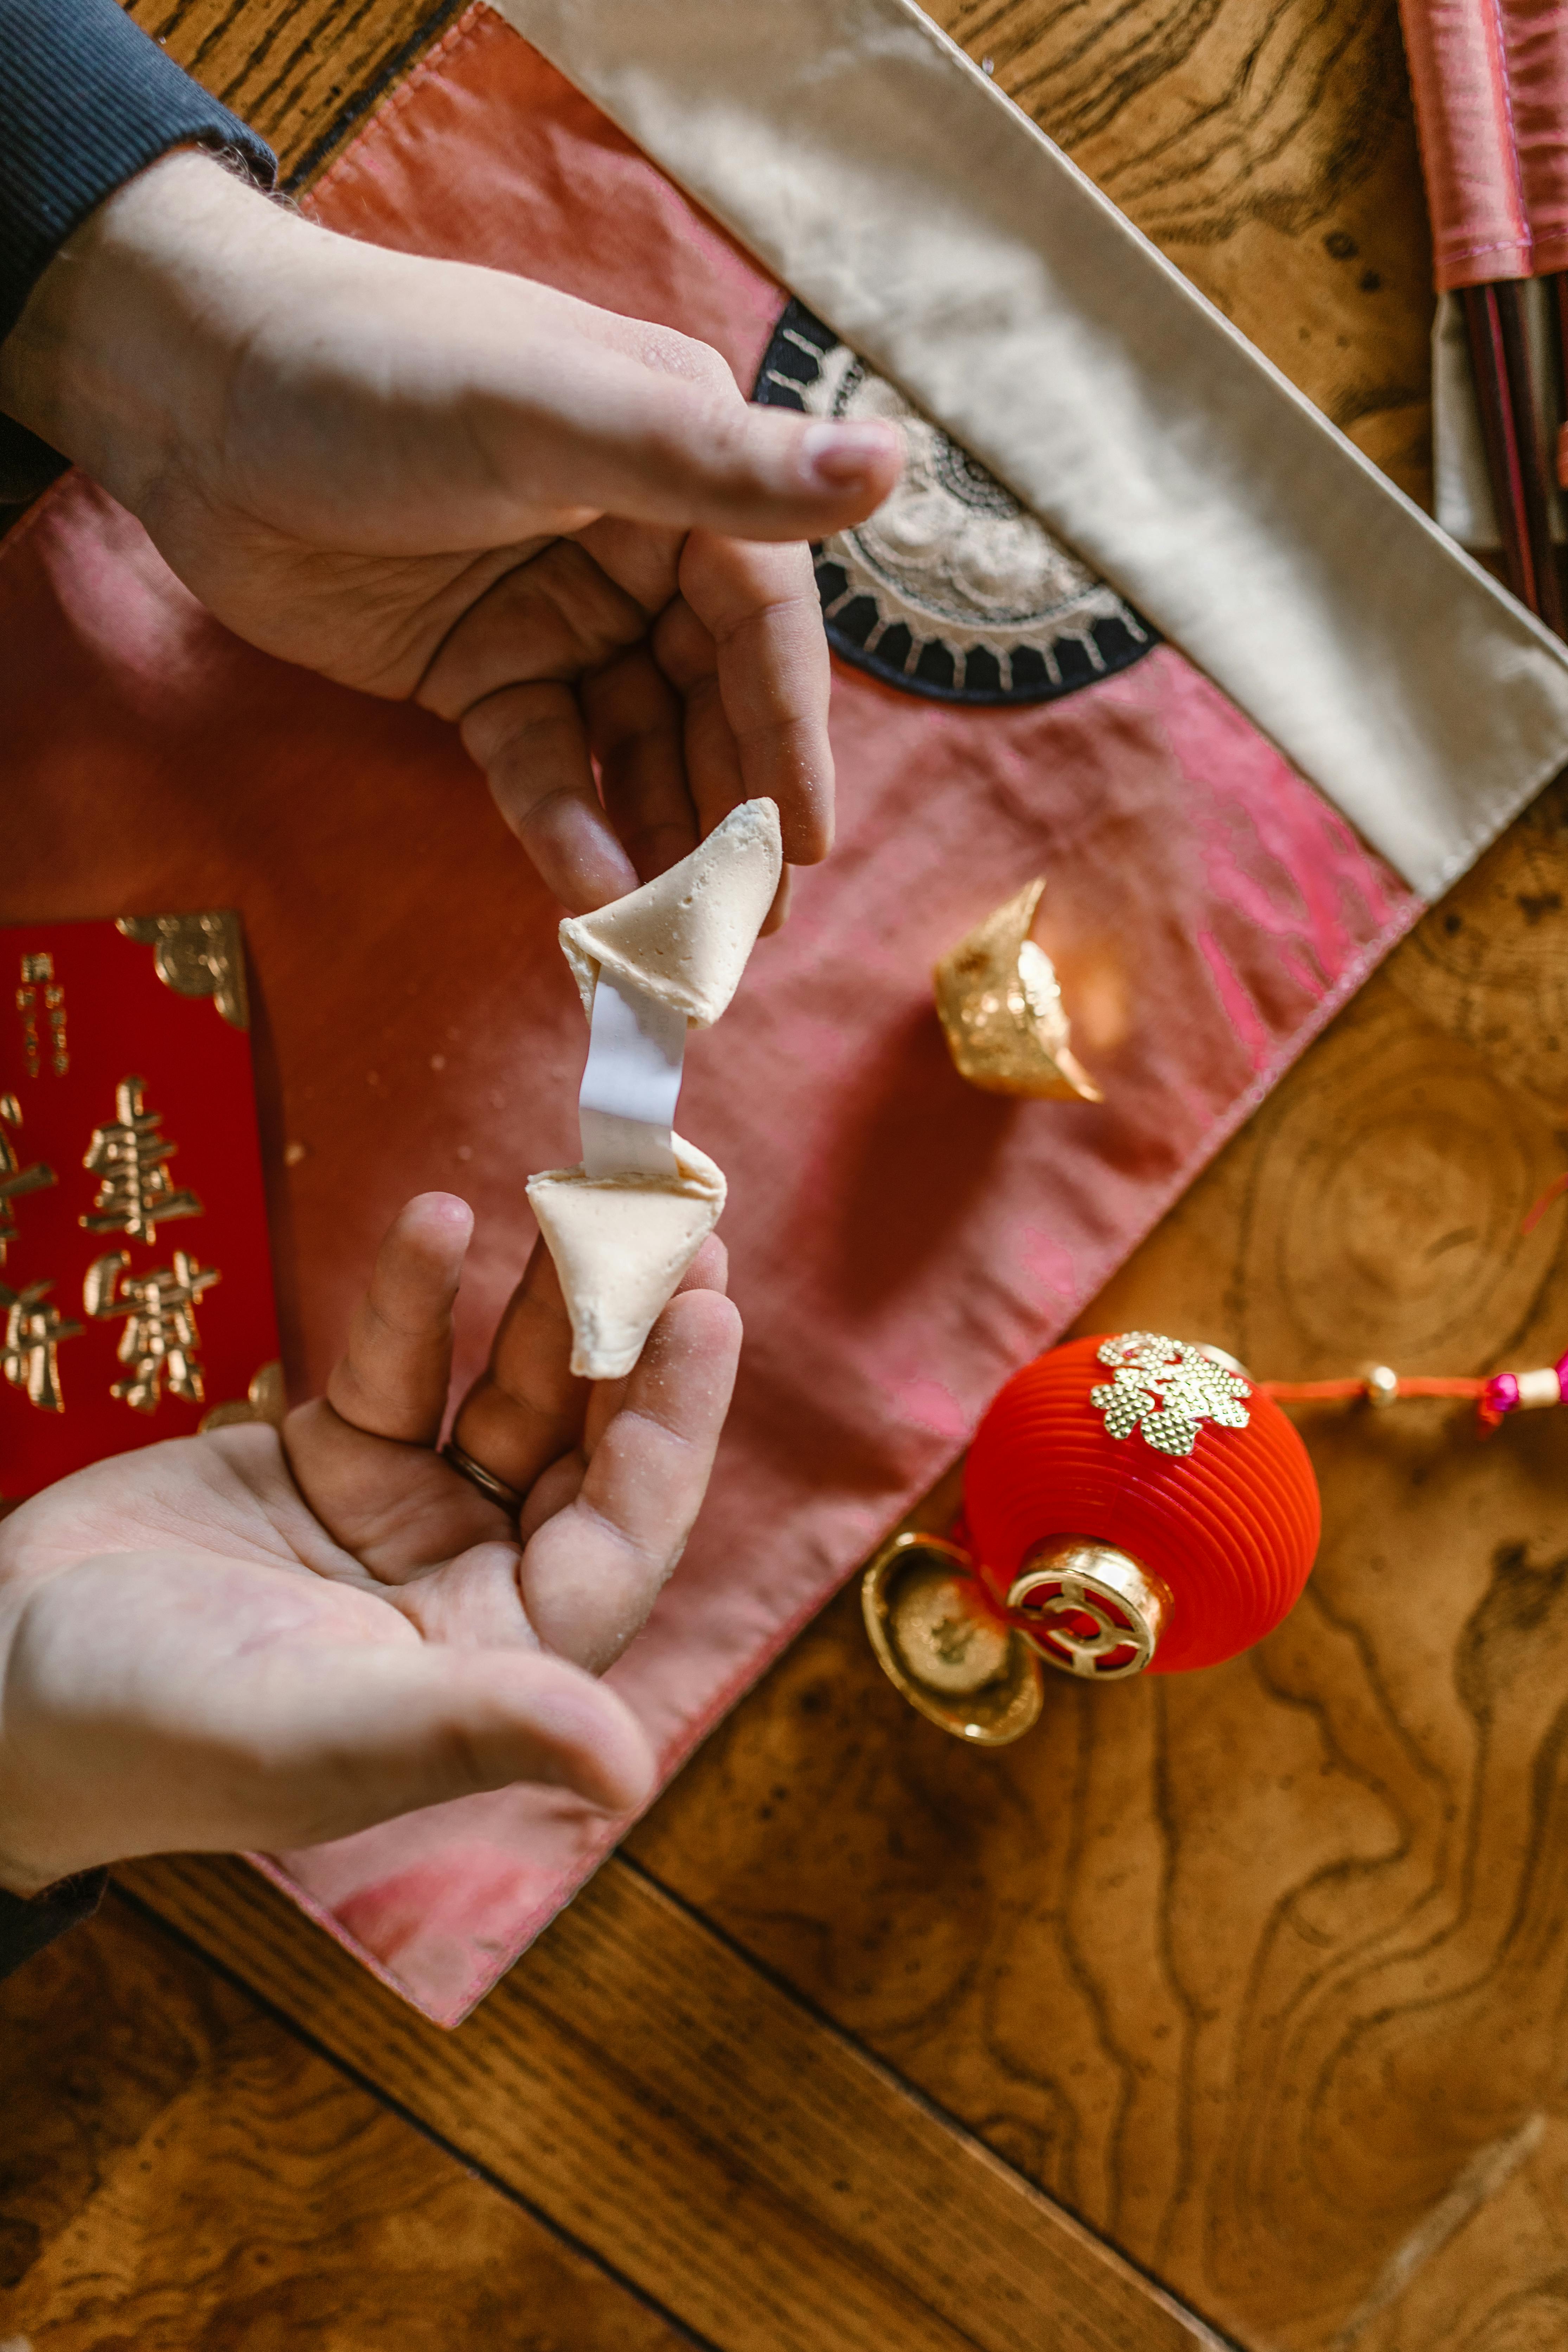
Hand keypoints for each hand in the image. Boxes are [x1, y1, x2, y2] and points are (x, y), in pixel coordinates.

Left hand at [0, 151, 902, 918]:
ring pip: (634, 749)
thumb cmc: (376, 371)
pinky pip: (545, 767)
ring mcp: (559, 614)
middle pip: (710, 702)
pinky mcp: (481, 673)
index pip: (763, 624)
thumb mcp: (552, 412)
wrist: (191, 394)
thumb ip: (715, 464)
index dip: (788, 738)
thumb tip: (891, 463)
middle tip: (743, 933)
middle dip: (729, 815)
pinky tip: (587, 895)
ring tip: (674, 942)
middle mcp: (638, 543)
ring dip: (657, 841)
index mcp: (681, 464)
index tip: (800, 847)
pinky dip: (567, 830)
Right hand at [0, 1193, 738, 1894]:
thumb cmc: (146, 1735)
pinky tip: (434, 1220)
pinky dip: (416, 1297)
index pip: (624, 1534)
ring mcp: (400, 1519)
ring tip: (573, 1200)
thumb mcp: (315, 1736)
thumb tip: (629, 1772)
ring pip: (506, 1395)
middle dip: (631, 1343)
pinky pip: (399, 1366)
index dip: (675, 1426)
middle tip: (677, 1226)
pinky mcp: (327, 1462)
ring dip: (539, 1302)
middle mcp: (467, 1590)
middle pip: (582, 1452)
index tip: (710, 1310)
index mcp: (495, 1664)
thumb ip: (473, 1728)